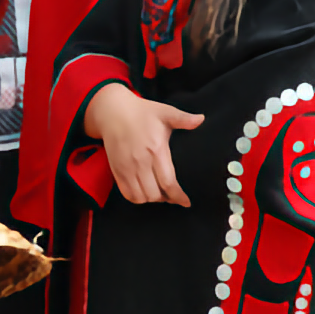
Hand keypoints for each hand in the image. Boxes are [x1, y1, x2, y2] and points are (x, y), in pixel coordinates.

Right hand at [84, 83, 203, 206]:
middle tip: (173, 194)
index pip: (168, 182)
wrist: (113, 112)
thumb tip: (201, 119)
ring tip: (159, 193)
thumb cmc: (141, 112)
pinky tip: (144, 191)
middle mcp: (141, 162)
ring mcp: (127, 168)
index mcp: (156, 150)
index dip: (178, 196)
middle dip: (166, 198)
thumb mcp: (165, 112)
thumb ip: (184, 119)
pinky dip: (137, 197)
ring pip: (140, 197)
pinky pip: (127, 193)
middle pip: (154, 194)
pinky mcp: (117, 170)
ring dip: (151, 198)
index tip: (185, 202)